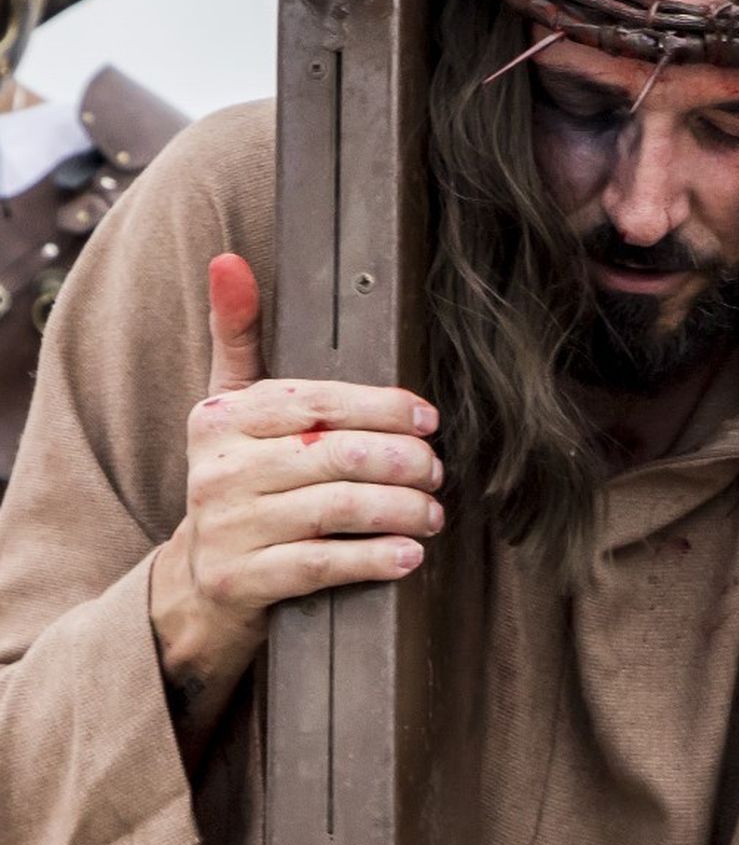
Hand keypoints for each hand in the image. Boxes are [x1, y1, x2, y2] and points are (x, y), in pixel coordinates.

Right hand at [150, 255, 444, 738]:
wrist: (195, 583)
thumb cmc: (235, 482)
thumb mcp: (227, 409)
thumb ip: (238, 336)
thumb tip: (228, 260)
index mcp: (221, 418)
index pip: (316, 401)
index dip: (382, 407)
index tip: (428, 418)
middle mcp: (219, 469)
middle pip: (334, 453)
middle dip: (401, 460)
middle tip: (436, 471)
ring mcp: (228, 527)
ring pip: (335, 507)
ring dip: (400, 509)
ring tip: (432, 512)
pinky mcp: (241, 580)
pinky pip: (320, 564)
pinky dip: (373, 558)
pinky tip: (409, 554)